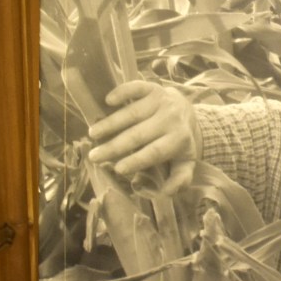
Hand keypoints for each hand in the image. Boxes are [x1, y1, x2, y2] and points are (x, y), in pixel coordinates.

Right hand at [88, 80, 199, 195]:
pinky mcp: (152, 88)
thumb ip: (180, 179)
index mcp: (179, 140)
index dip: (136, 160)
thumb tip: (166, 192)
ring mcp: (161, 101)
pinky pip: (137, 88)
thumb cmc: (179, 141)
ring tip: (93, 133)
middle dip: (115, 146)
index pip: (155, 152)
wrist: (187, 110)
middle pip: (139, 134)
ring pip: (132, 113)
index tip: (118, 169)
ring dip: (111, 123)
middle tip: (94, 156)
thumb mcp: (185, 162)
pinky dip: (123, 92)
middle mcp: (171, 119)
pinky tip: (108, 101)